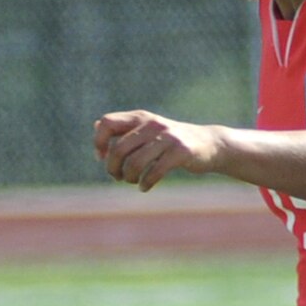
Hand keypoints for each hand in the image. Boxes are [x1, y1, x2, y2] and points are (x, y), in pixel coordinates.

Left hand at [94, 110, 221, 191]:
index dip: (99, 142)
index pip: (107, 124)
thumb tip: (96, 127)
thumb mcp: (148, 129)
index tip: (102, 157)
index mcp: (140, 117)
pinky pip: (155, 172)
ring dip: (129, 177)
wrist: (209, 144)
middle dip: (113, 168)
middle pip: (119, 148)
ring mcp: (167, 137)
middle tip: (117, 177)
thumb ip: (124, 129)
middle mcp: (152, 124)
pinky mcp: (180, 152)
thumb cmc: (172, 141)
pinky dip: (146, 183)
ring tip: (133, 182)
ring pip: (135, 162)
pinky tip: (145, 187)